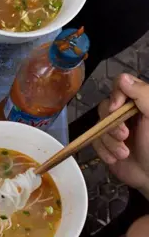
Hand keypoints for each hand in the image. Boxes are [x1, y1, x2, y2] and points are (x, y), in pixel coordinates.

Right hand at [93, 74, 148, 198]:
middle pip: (105, 107)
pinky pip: (93, 141)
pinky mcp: (105, 144)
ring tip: (124, 153)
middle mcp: (126, 113)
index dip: (115, 96)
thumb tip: (123, 78)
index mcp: (140, 103)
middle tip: (125, 137)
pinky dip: (104, 151)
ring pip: (97, 126)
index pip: (120, 86)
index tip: (116, 109)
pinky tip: (116, 158)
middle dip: (112, 125)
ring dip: (109, 142)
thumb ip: (143, 95)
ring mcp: (114, 129)